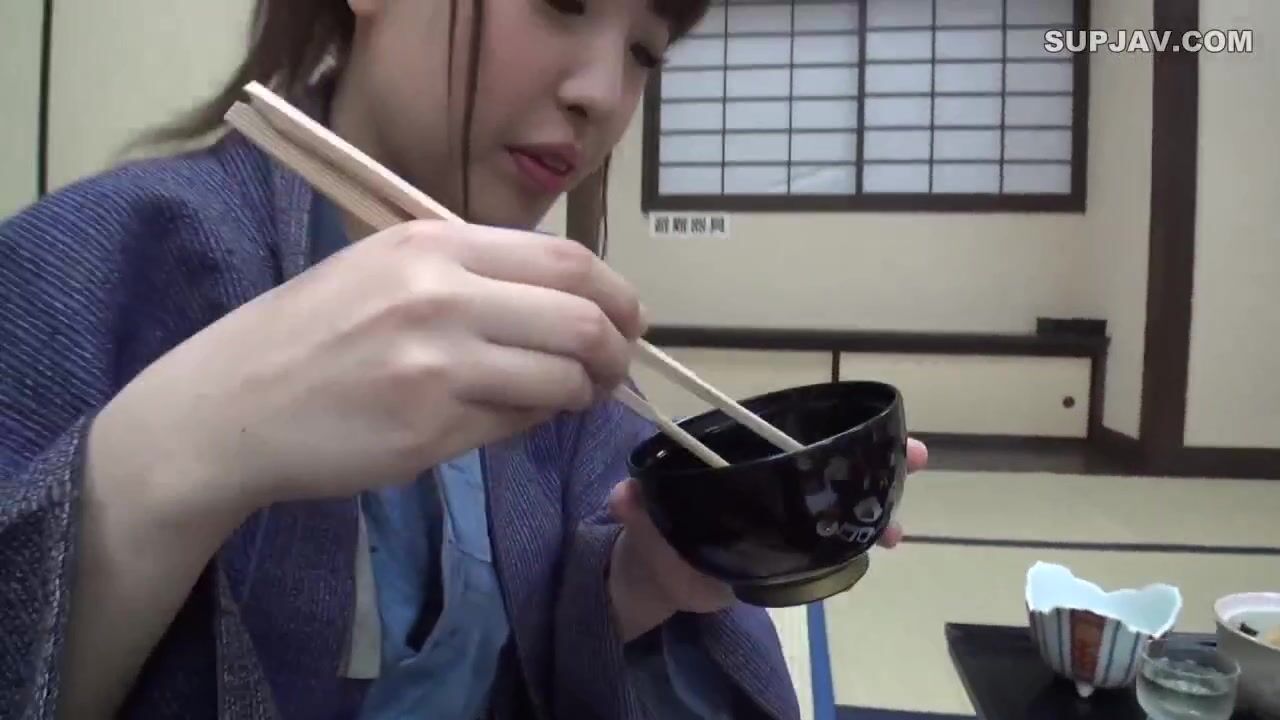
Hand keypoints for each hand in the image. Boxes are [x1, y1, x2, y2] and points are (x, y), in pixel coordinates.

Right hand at [91, 219, 644, 519]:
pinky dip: (533, 423)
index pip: (566, 258)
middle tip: (615, 370)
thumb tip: (569, 308)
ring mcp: (438, 365)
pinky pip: (518, 425)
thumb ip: (473, 277)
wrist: (231, 404)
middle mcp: (441, 295)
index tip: (629, 319)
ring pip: (561, 378)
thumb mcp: (385, 270)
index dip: (617, 294)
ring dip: (581, 392)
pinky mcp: (431, 428)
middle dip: (617, 350)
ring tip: (569, 398)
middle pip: (582, 317)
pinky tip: (512, 419)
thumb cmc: (310, 333)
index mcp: (433, 244)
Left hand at [607, 438, 928, 636]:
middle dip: (876, 459)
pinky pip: (831, 543)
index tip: (875, 424)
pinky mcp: (790, 554)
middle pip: (831, 462)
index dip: (833, 427)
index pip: (793, 435)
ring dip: (875, 507)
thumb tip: (626, 495)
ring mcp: (786, 518)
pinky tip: (879, 546)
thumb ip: (638, 507)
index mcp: (741, 463)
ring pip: (840, 502)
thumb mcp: (644, 519)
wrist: (655, 579)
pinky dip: (857, 543)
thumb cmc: (654, 535)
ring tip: (897, 526)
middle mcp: (771, 483)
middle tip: (915, 459)